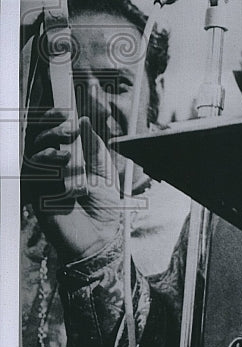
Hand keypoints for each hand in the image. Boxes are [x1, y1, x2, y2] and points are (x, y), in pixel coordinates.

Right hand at [26, 108, 132, 262]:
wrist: (101, 236)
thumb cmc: (103, 205)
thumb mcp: (104, 169)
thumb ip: (94, 146)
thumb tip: (84, 121)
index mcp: (65, 157)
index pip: (51, 132)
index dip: (52, 118)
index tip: (64, 110)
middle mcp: (49, 167)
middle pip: (37, 139)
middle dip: (50, 129)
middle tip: (69, 128)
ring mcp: (41, 180)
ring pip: (32, 154)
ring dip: (49, 147)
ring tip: (69, 153)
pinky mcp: (36, 196)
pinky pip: (33, 174)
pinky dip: (46, 165)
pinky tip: (63, 164)